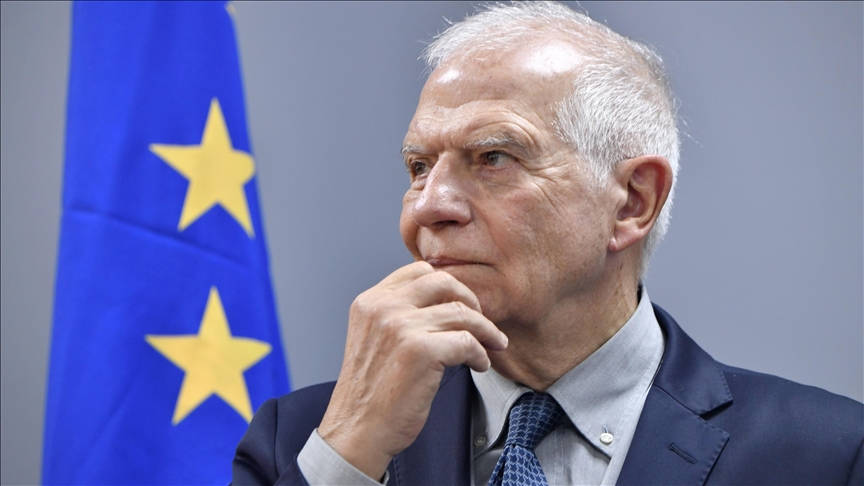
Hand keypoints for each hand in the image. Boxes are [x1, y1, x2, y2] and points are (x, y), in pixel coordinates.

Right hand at [316, 261, 507, 479]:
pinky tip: (479, 365)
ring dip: (484, 330)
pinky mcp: (421, 351)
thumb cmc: (370, 393)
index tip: (463, 305)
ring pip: (461, 312)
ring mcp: (401, 326)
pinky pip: (467, 341)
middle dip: (470, 300)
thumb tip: (444, 303)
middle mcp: (383, 308)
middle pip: (444, 283)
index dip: (449, 287)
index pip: (419, 272)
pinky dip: (480, 354)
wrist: (357, 431)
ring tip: (490, 346)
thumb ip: (397, 315)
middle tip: (482, 322)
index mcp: (370, 302)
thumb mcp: (374, 339)